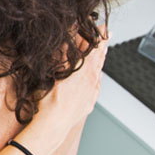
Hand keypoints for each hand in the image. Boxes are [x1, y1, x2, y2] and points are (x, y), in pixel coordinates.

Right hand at [21, 28, 108, 154]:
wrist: (53, 125)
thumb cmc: (50, 100)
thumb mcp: (54, 72)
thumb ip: (63, 54)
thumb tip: (68, 38)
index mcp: (86, 72)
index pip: (97, 50)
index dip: (101, 38)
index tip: (104, 29)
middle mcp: (93, 82)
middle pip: (99, 61)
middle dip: (101, 49)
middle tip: (103, 39)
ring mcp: (92, 94)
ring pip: (98, 75)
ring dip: (98, 63)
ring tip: (98, 56)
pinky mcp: (88, 104)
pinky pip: (95, 88)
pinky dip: (95, 79)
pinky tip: (92, 79)